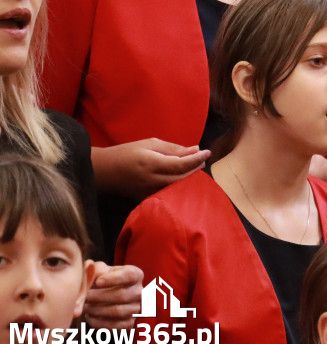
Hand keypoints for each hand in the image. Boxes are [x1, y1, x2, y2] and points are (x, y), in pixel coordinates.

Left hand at [83, 262, 143, 329]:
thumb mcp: (100, 270)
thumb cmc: (102, 280)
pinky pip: (116, 325)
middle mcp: (140, 292)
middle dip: (100, 297)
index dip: (114, 279)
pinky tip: (90, 317)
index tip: (98, 282)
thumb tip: (89, 268)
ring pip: (118, 311)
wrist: (105, 298)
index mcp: (136, 275)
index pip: (130, 275)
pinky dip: (100, 322)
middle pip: (122, 295)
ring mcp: (136, 309)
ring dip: (98, 310)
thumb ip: (94, 268)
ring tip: (85, 307)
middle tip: (85, 297)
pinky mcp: (129, 323)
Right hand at [92, 139, 210, 198]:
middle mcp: (151, 180)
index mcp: (151, 163)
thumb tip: (195, 150)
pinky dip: (180, 186)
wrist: (103, 171)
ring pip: (178, 188)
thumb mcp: (149, 144)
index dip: (197, 159)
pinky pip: (169, 194)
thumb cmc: (126, 153)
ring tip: (196, 167)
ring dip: (190, 178)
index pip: (181, 164)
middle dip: (196, 168)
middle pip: (182, 178)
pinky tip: (184, 179)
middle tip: (203, 159)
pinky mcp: (147, 200)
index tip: (208, 152)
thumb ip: (173, 148)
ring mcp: (149, 193)